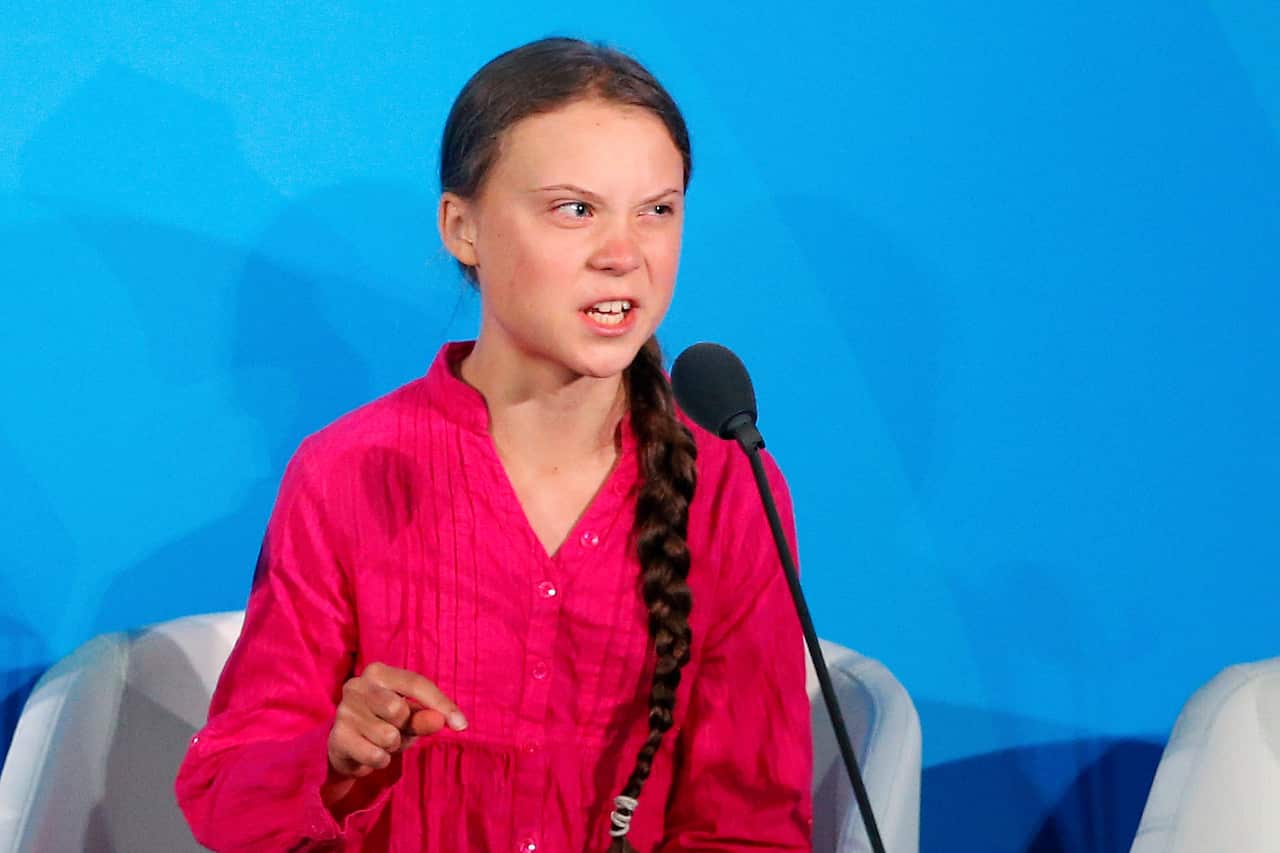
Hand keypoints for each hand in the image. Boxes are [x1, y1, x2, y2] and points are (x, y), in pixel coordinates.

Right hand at [326, 662, 467, 781]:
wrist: (346, 746)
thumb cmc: (385, 722)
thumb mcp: (410, 718)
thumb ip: (426, 717)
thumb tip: (445, 721)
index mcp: (378, 672)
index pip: (416, 683)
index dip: (441, 704)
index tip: (462, 725)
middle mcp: (356, 685)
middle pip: (399, 710)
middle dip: (405, 727)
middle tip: (395, 730)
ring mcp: (343, 710)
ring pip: (388, 736)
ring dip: (392, 746)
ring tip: (381, 741)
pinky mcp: (336, 737)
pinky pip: (375, 755)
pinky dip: (380, 760)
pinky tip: (370, 752)